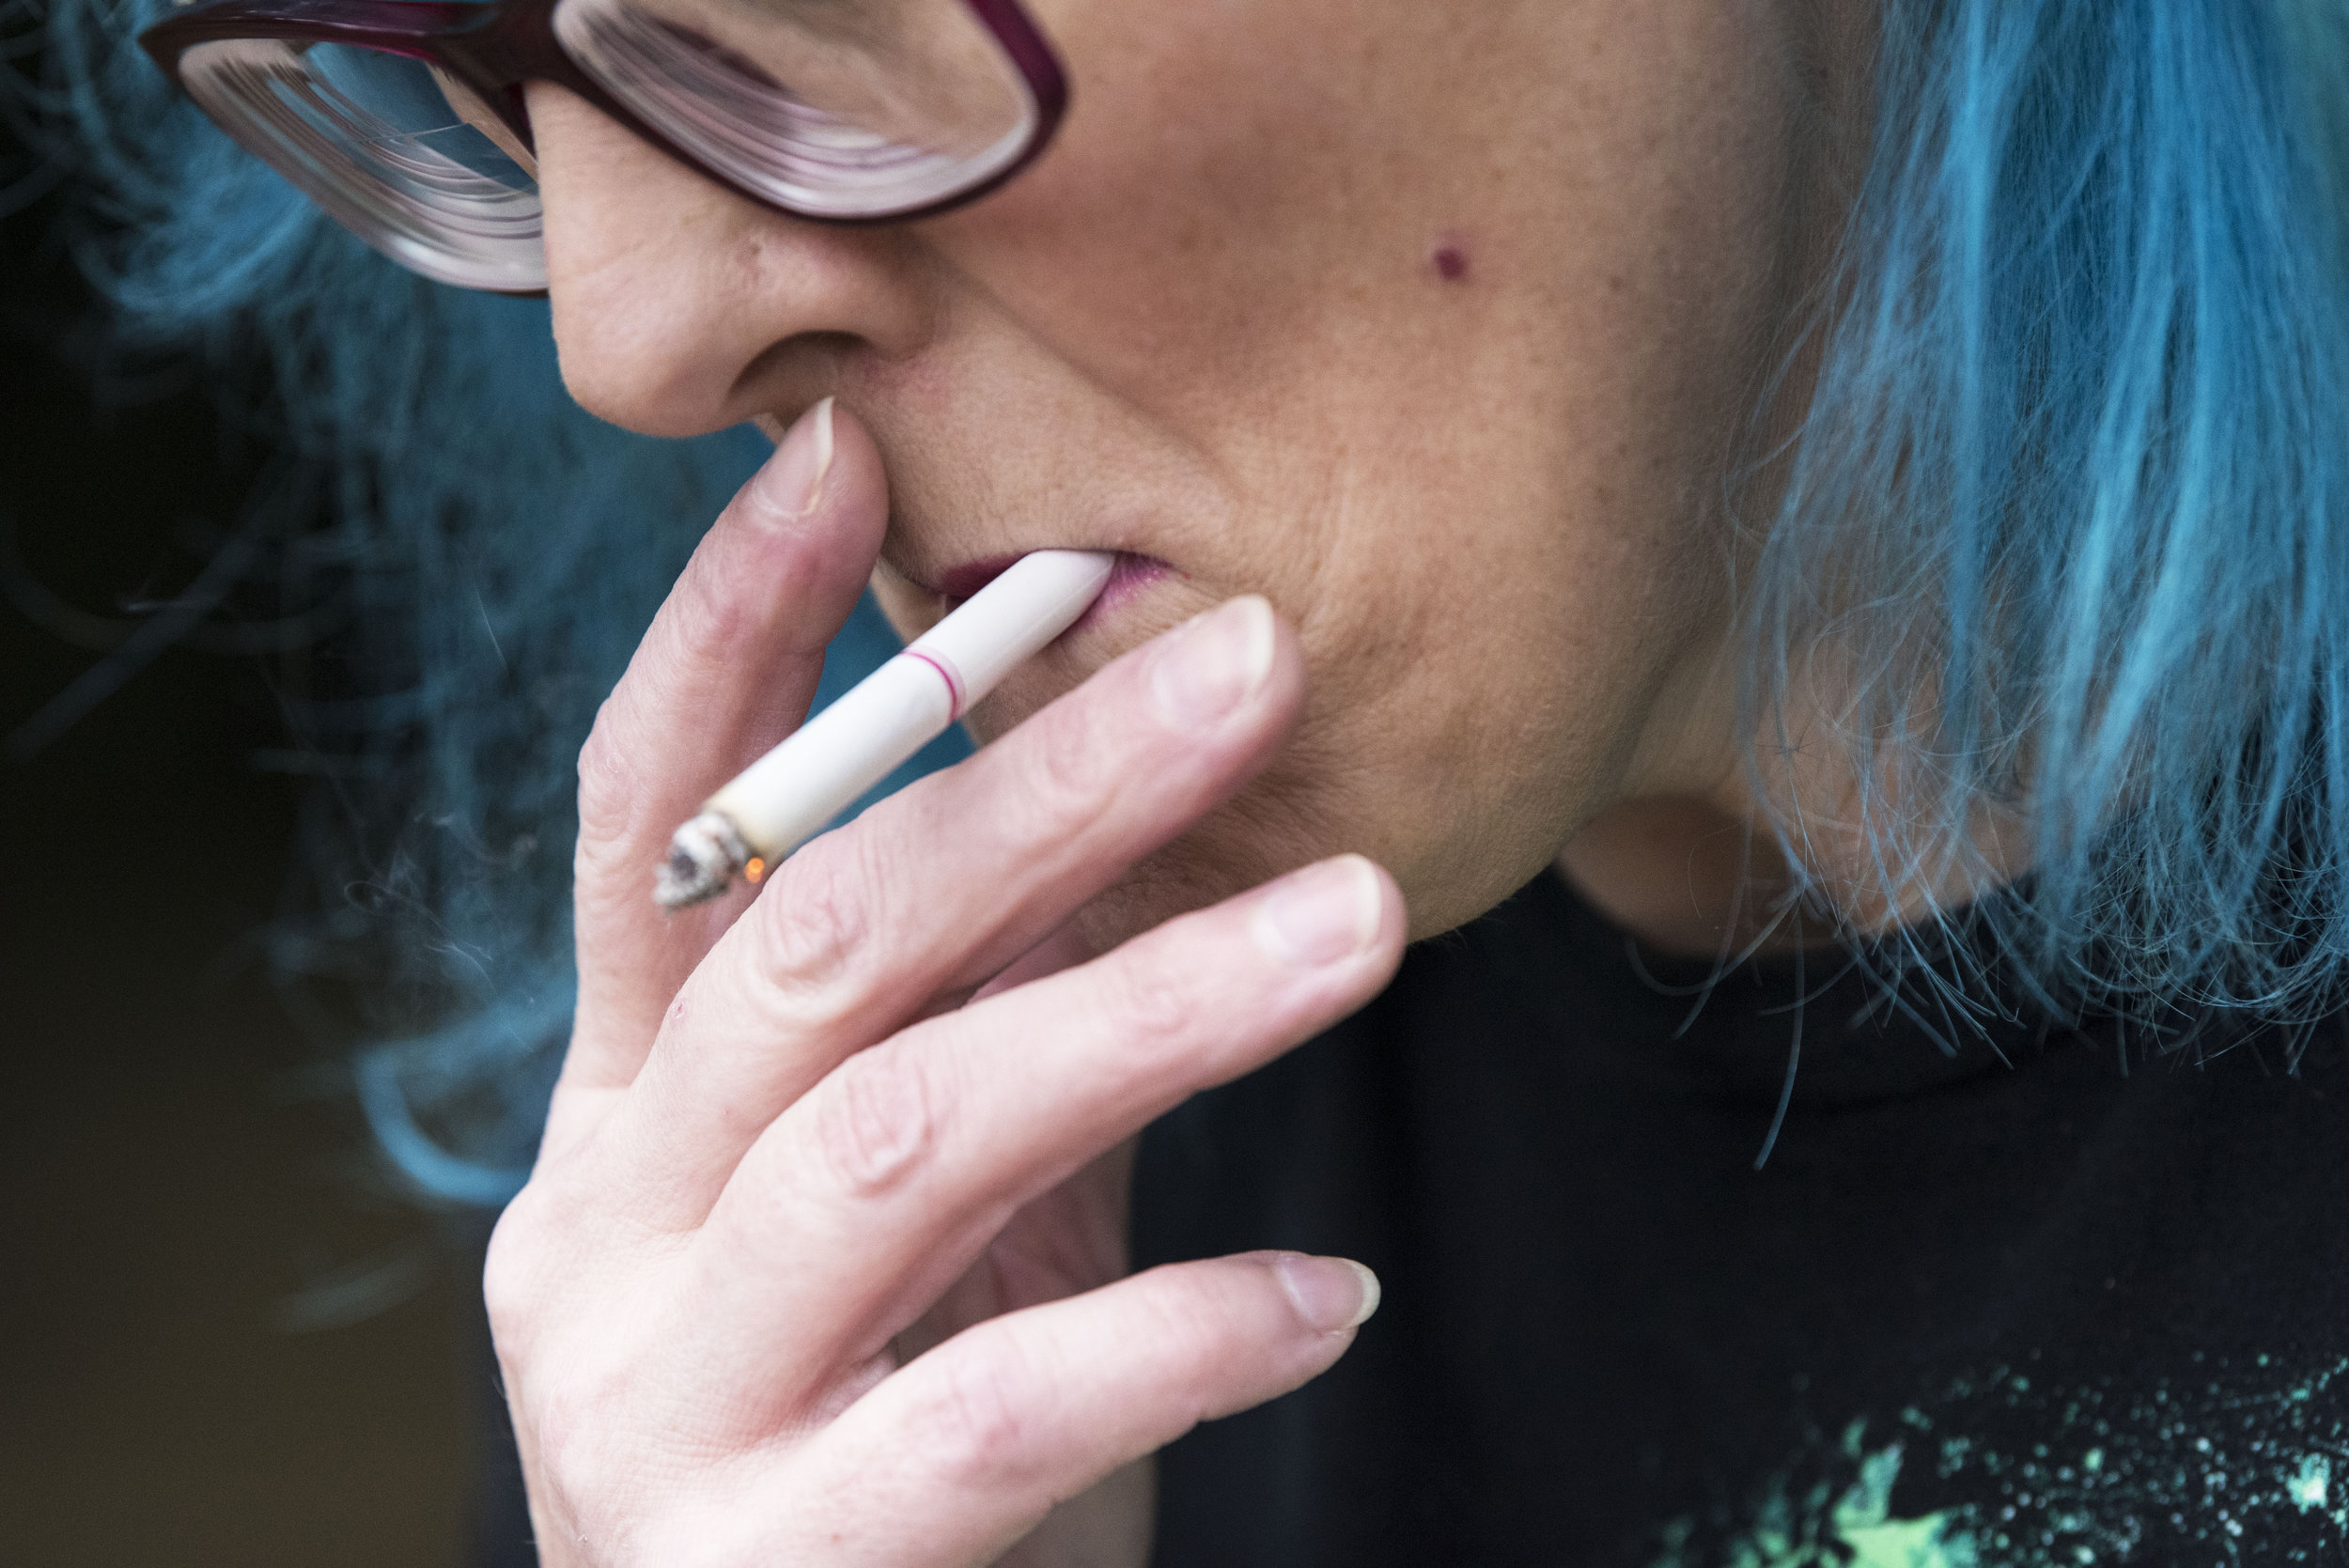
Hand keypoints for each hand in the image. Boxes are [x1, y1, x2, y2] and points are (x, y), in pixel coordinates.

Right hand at [485, 400, 1403, 1566]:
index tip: (846, 456)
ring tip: (1360, 920)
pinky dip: (1174, 1330)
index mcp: (623, 1125)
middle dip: (1027, 785)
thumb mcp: (927, 1206)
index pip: (648, 837)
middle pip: (808, 948)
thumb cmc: (892, 1436)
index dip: (728, 639)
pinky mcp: (769, 1566)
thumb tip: (1103, 779)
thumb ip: (970, 1017)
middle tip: (1246, 666)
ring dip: (1145, 1008)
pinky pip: (985, 1411)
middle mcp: (594, 1239)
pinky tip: (1322, 1299)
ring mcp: (657, 1404)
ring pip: (898, 1137)